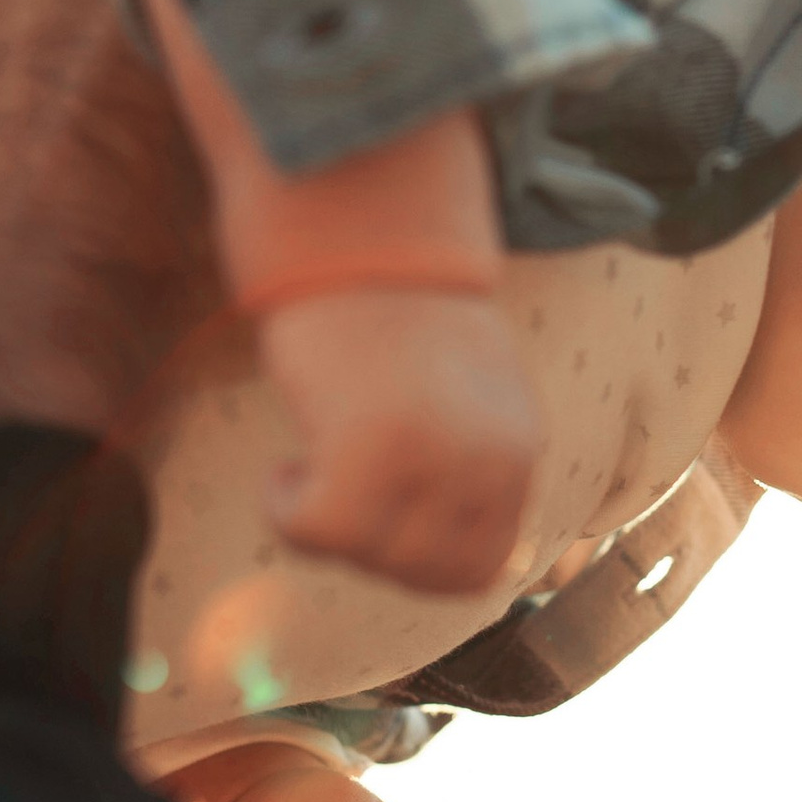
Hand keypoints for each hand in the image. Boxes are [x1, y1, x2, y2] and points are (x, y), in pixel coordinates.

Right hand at [262, 289, 541, 593]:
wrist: (357, 227)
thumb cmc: (395, 309)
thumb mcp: (468, 395)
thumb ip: (470, 466)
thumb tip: (451, 554)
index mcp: (518, 449)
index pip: (482, 568)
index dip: (418, 563)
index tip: (378, 521)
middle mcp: (487, 461)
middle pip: (425, 574)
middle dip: (371, 551)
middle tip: (334, 491)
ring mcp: (432, 458)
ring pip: (371, 559)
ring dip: (327, 528)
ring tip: (308, 465)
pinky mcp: (367, 448)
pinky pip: (317, 533)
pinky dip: (286, 512)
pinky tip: (284, 465)